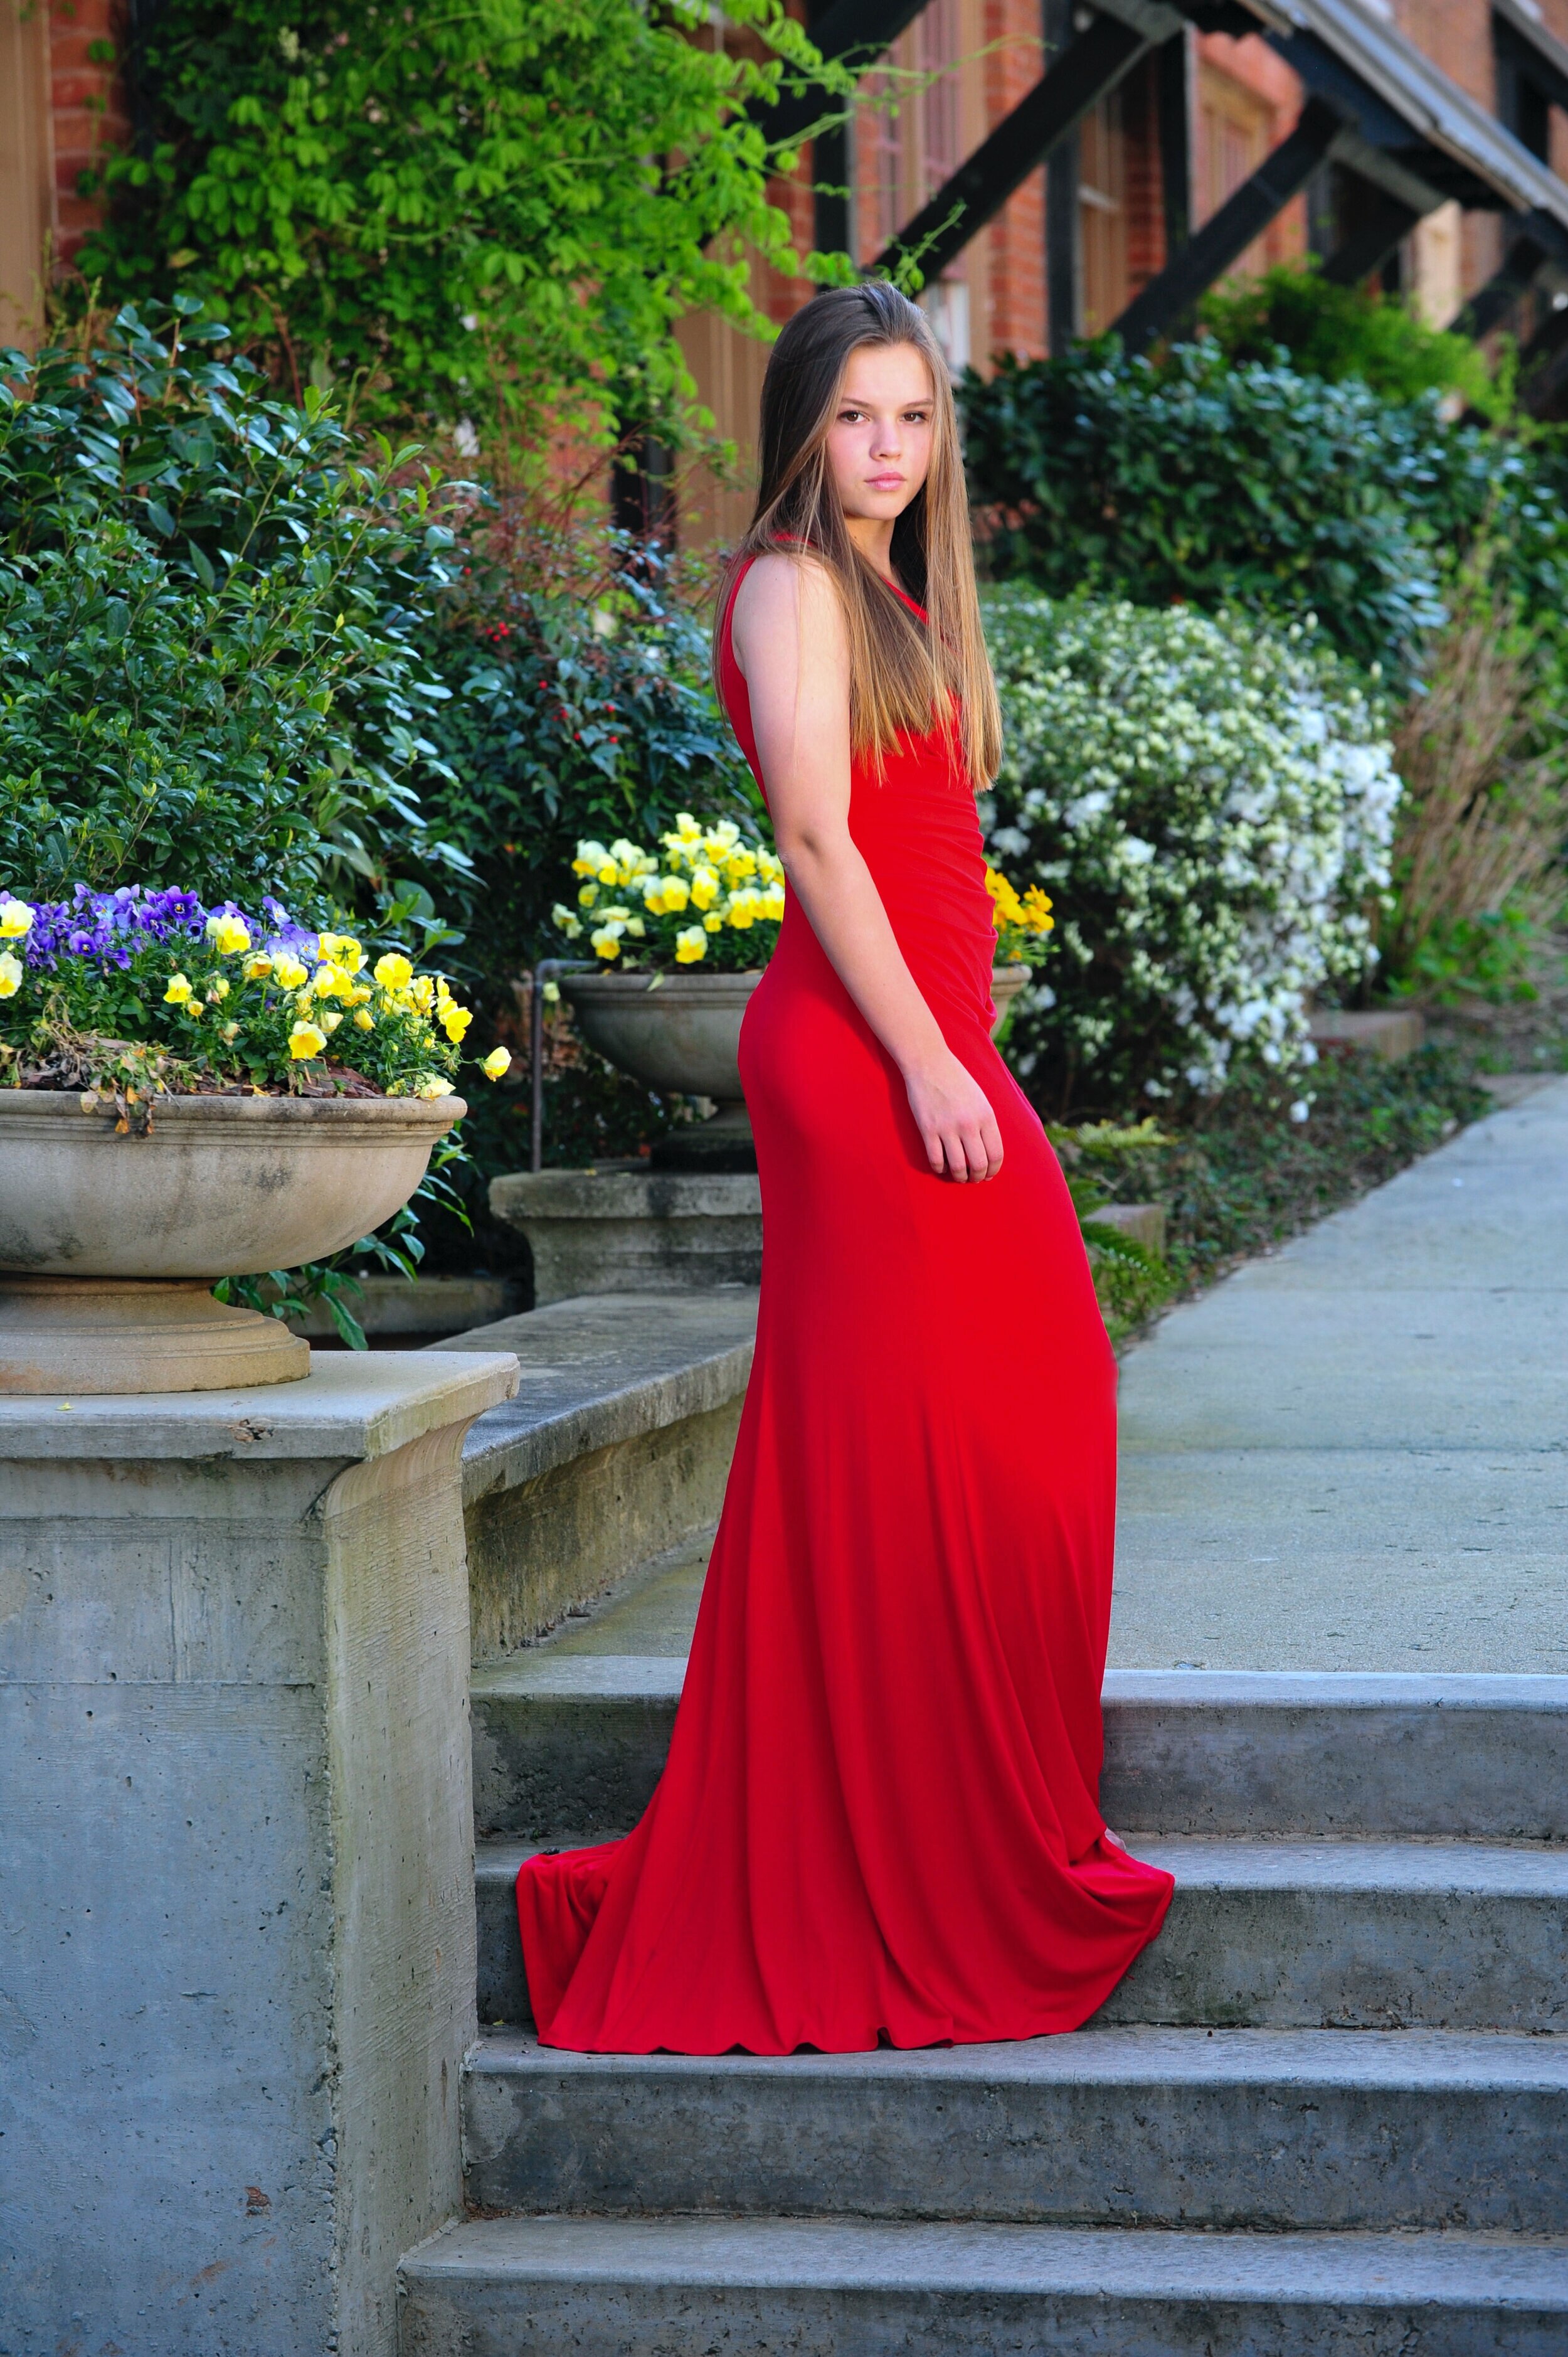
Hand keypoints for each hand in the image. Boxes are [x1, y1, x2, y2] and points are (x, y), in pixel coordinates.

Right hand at [905, 1052, 1003, 1182]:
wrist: (929, 1063)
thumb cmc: (956, 1080)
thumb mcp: (980, 1099)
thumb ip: (985, 1123)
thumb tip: (988, 1151)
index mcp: (985, 1116)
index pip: (996, 1153)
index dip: (993, 1169)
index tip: (988, 1174)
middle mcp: (969, 1124)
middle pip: (979, 1164)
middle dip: (977, 1177)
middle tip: (973, 1179)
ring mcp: (947, 1127)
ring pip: (958, 1166)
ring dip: (959, 1176)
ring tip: (958, 1176)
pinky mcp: (928, 1129)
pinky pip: (935, 1159)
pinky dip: (939, 1168)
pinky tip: (941, 1167)